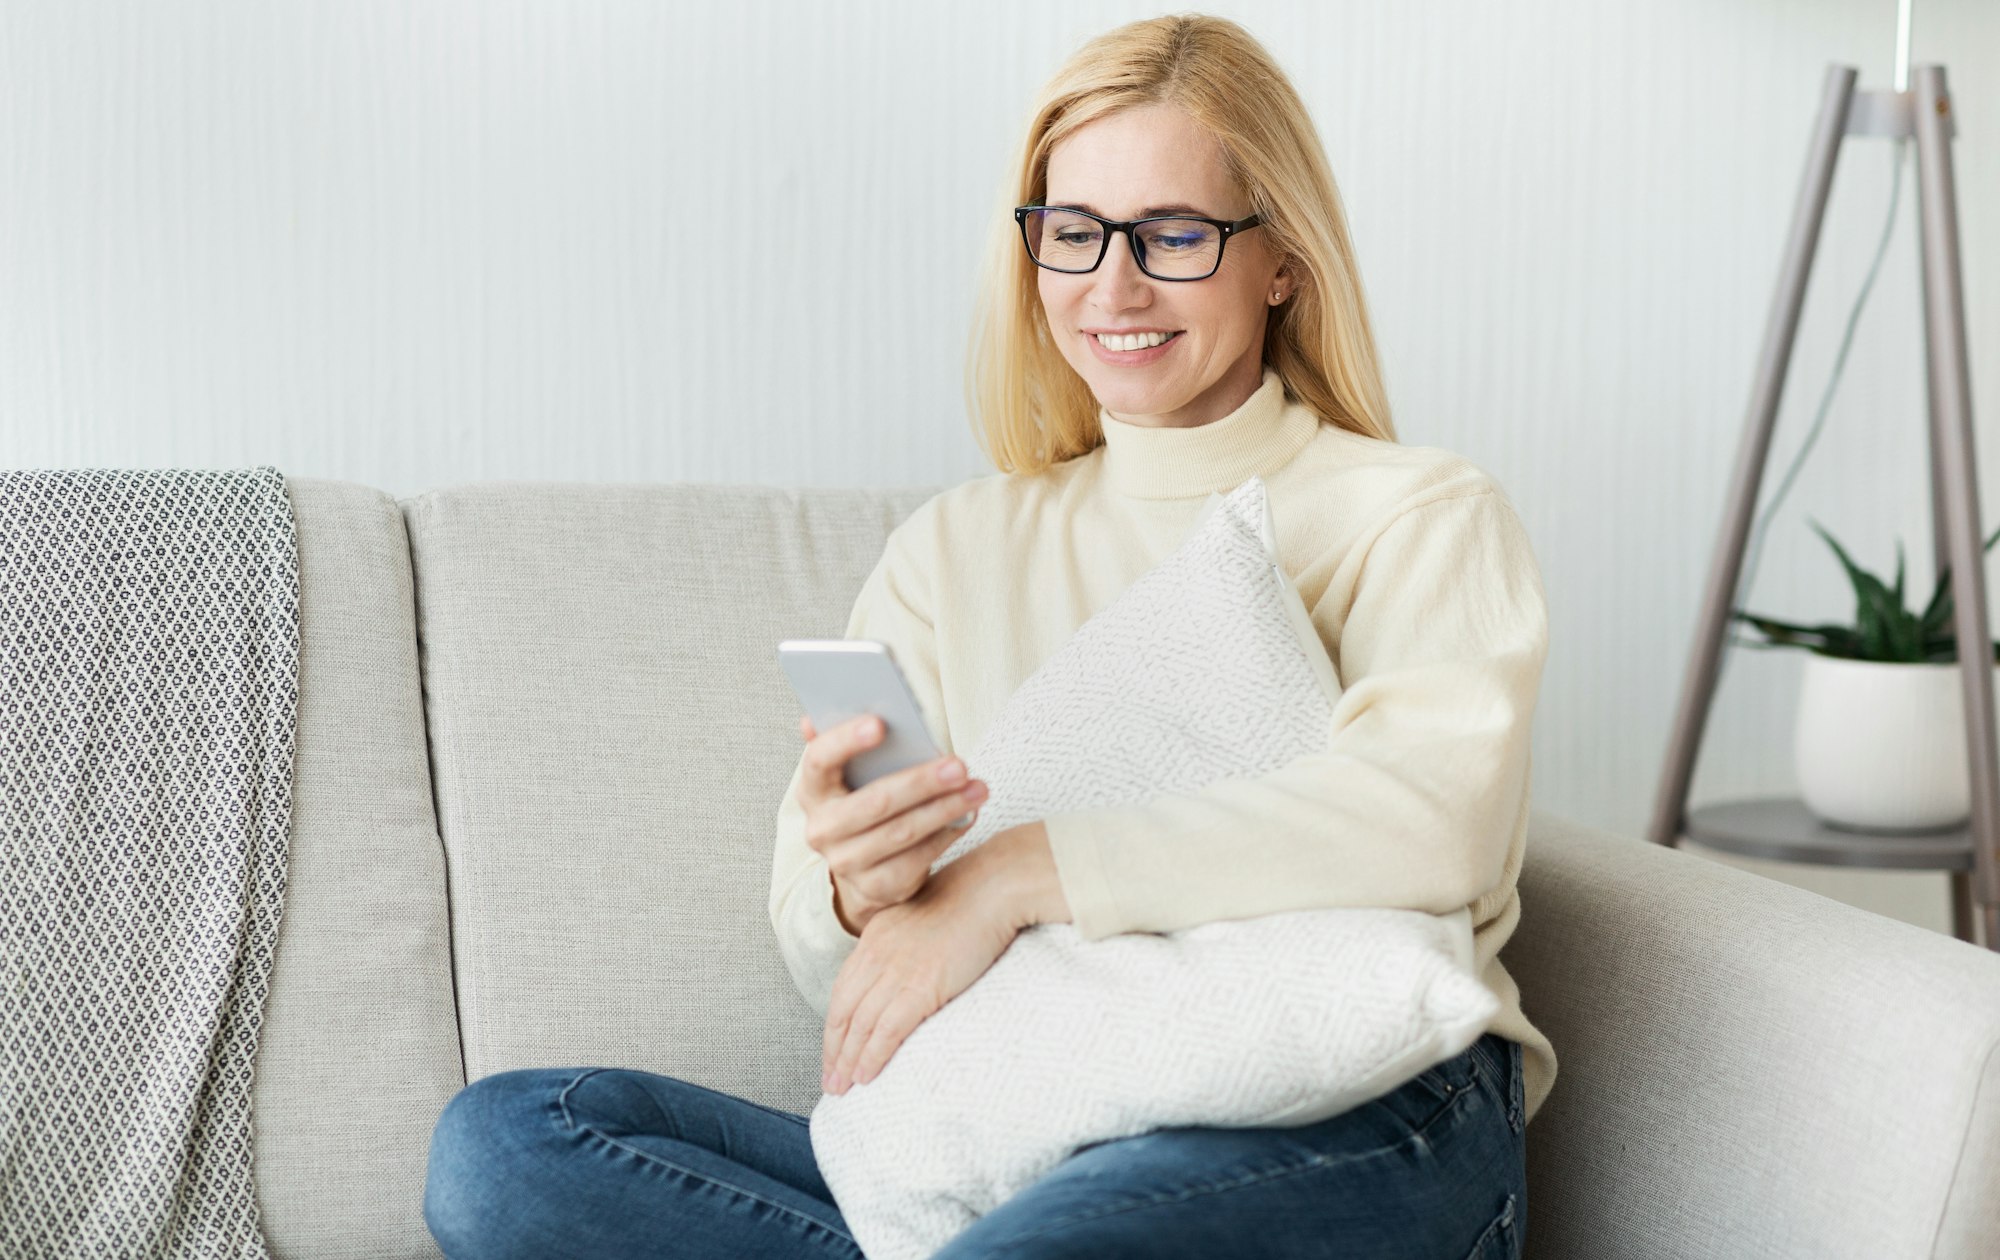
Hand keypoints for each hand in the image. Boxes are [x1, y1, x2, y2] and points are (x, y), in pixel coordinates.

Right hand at [795, 713, 988, 935]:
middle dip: (921, 782)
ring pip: (902, 833)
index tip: (880, 723)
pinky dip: (946, 835)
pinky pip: (918, 860)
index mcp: (813, 790)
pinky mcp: (876, 887)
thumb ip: (845, 744)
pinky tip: (968, 816)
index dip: (845, 741)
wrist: (863, 866)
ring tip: (977, 788)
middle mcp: (822, 829)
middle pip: (874, 802)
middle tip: (959, 765)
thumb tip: (813, 718)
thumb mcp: (851, 773)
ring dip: (945, 809)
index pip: (818, 760)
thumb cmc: (865, 799)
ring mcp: (846, 862)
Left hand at [822, 857, 1018, 1094]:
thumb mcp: (922, 914)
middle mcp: (877, 953)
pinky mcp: (920, 988)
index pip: (843, 988)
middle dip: (834, 1049)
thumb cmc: (972, 898)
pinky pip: (886, 1031)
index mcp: (875, 935)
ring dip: (848, 1061)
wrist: (993, 888)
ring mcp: (896, 971)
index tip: (834, 1048)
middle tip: (831, 1080)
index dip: (835, 1023)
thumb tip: (909, 969)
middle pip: (843, 1011)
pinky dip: (872, 1056)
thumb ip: (906, 942)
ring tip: (843, 1087)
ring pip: (860, 1026)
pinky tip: (866, 1077)